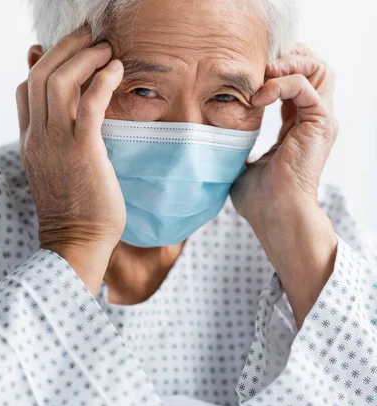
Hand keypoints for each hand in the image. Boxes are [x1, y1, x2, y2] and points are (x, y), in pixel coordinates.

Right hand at [16, 27, 124, 293]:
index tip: (66, 52)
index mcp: (31, 142)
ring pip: (58, 81)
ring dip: (83, 58)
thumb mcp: (56, 174)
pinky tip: (116, 70)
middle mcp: (38, 137)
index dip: (44, 63)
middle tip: (89, 35)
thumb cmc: (75, 211)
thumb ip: (58, 143)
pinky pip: (89, 103)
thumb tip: (71, 120)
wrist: (76, 242)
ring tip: (105, 49)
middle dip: (65, 48)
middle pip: (40, 75)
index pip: (26, 89)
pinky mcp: (83, 151)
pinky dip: (102, 81)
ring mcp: (58, 143)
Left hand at [231, 43, 337, 228]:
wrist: (276, 215)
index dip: (273, 72)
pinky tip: (259, 97)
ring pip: (316, 69)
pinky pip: (304, 86)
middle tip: (257, 69)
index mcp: (297, 128)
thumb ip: (237, 146)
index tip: (246, 77)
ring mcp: (319, 121)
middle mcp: (313, 121)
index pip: (294, 84)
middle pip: (312, 68)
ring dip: (286, 65)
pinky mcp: (320, 123)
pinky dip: (280, 84)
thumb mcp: (243, 164)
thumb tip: (215, 140)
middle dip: (285, 60)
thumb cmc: (260, 200)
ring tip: (261, 76)